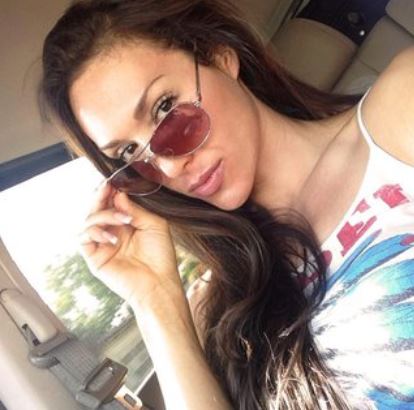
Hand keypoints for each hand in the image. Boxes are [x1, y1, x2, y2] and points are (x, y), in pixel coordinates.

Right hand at [79, 182, 182, 308]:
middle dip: (101, 196)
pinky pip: (83, 238)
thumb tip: (118, 193)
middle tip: (107, 188)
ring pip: (88, 220)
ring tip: (124, 220)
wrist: (159, 282)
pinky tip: (113, 237)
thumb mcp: (154, 224)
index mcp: (126, 223)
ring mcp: (102, 243)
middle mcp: (112, 231)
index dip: (109, 191)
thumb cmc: (160, 255)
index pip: (111, 202)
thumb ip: (136, 208)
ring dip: (104, 215)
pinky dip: (95, 231)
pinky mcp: (95, 257)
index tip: (113, 182)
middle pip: (96, 208)